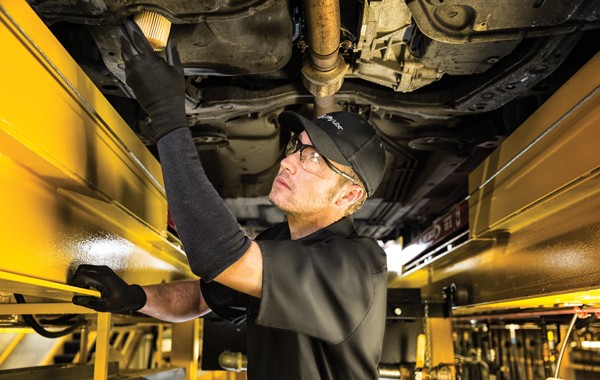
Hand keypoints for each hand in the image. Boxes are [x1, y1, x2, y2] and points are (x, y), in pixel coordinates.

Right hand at [71, 265, 146, 312]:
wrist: (130, 296)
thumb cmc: (120, 301)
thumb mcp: (104, 306)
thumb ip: (88, 303)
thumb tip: (75, 299)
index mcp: (104, 279)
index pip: (83, 276)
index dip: (75, 283)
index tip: (73, 290)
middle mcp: (104, 271)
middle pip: (82, 269)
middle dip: (76, 278)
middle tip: (76, 289)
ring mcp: (105, 269)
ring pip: (85, 267)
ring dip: (80, 276)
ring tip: (83, 288)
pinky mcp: (105, 270)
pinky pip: (90, 269)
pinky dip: (86, 275)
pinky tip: (89, 285)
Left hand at [120, 20, 186, 141]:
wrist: (164, 109)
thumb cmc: (173, 91)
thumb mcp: (177, 70)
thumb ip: (173, 53)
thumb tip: (172, 40)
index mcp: (151, 59)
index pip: (139, 39)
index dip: (134, 29)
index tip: (130, 23)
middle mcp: (138, 64)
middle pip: (127, 45)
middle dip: (124, 35)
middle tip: (122, 28)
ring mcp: (132, 73)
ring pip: (124, 55)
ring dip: (123, 46)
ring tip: (123, 40)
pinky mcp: (130, 81)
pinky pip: (126, 66)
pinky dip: (126, 59)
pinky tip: (127, 56)